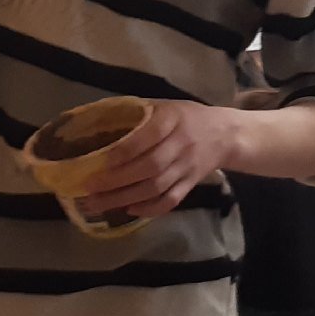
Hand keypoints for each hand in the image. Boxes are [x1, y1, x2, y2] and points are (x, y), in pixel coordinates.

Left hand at [82, 100, 245, 218]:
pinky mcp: (192, 184)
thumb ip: (136, 112)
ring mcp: (188, 167)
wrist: (225, 134)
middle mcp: (182, 145)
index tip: (97, 162)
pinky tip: (129, 210)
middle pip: (149, 168)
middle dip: (116, 181)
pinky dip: (150, 209)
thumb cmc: (187, 117)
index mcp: (173, 120)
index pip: (147, 137)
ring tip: (98, 204)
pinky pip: (171, 200)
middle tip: (88, 190)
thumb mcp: (165, 105)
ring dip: (125, 199)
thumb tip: (95, 121)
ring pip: (156, 188)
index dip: (122, 152)